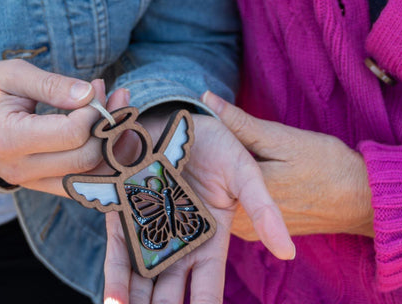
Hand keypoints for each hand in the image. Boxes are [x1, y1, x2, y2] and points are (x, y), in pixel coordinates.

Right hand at [0, 60, 126, 193]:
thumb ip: (52, 84)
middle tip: (111, 94)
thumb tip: (89, 94)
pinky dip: (102, 159)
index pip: (71, 135)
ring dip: (111, 144)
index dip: (93, 111)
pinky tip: (107, 130)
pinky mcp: (42, 186)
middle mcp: (20, 169)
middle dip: (107, 126)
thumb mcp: (14, 75)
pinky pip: (82, 183)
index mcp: (8, 139)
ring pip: (89, 177)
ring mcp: (31, 183)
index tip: (94, 87)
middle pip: (84, 158)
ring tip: (114, 108)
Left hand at [103, 113, 294, 303]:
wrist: (181, 115)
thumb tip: (288, 252)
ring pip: (144, 282)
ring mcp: (150, 231)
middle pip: (171, 295)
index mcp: (210, 240)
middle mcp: (179, 243)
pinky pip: (119, 254)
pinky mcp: (125, 215)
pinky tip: (114, 302)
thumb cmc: (218, 145)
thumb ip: (263, 210)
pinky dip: (116, 280)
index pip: (208, 290)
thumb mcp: (245, 173)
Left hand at [203, 91, 374, 239]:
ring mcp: (249, 231)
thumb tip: (205, 99)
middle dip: (201, 161)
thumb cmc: (326, 164)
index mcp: (247, 194)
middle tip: (201, 136)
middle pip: (206, 186)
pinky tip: (227, 172)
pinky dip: (226, 190)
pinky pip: (229, 209)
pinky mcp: (256, 233)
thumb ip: (240, 123)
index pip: (203, 166)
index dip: (194, 144)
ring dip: (212, 176)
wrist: (361, 199)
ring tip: (210, 150)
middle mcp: (243, 220)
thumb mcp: (282, 138)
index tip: (191, 124)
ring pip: (215, 199)